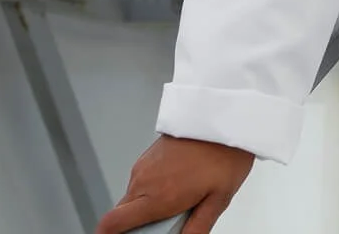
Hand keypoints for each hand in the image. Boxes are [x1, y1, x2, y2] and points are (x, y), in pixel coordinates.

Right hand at [95, 135, 254, 233]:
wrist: (226, 116)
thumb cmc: (225, 153)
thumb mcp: (217, 200)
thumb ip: (197, 229)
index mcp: (157, 197)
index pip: (111, 225)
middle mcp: (144, 180)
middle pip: (124, 214)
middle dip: (140, 222)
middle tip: (170, 217)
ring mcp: (144, 165)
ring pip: (134, 196)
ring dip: (149, 203)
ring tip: (181, 195)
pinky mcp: (149, 154)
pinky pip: (143, 180)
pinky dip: (154, 186)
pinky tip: (179, 180)